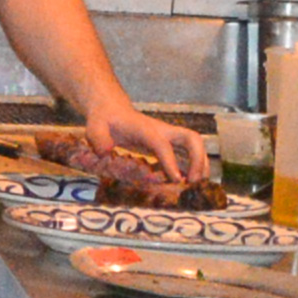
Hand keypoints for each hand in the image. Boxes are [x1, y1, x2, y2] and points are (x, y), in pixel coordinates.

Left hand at [83, 104, 209, 195]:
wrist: (111, 110)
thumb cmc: (104, 120)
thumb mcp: (95, 128)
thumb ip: (99, 139)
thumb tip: (106, 152)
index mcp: (145, 129)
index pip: (162, 144)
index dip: (171, 162)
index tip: (176, 180)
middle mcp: (162, 131)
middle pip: (192, 139)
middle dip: (198, 160)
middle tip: (194, 182)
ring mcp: (168, 137)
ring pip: (195, 146)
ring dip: (201, 165)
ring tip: (197, 187)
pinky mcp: (169, 144)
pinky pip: (188, 154)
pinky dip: (194, 168)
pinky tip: (190, 184)